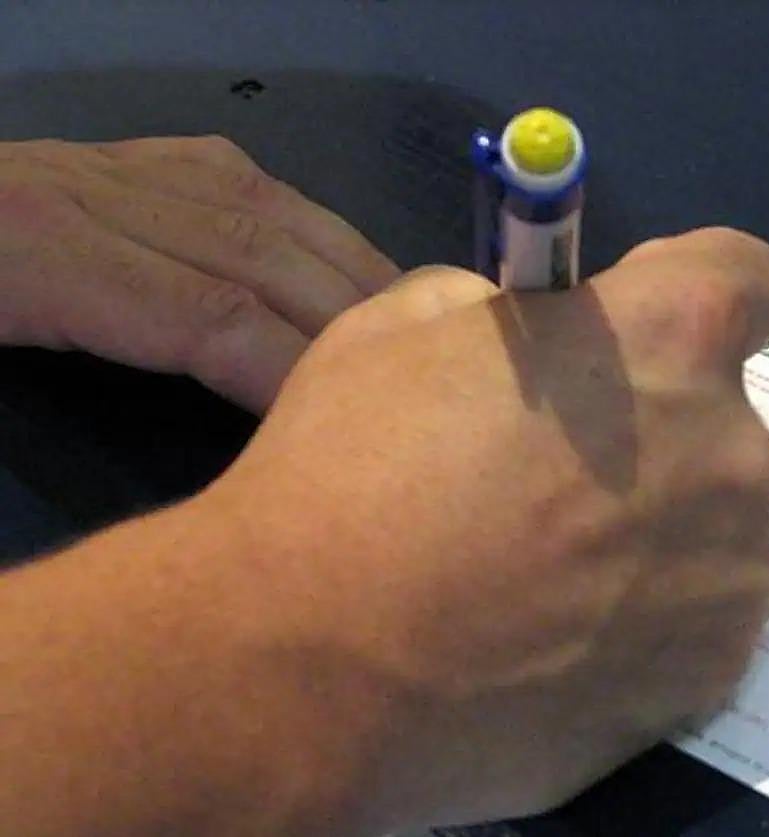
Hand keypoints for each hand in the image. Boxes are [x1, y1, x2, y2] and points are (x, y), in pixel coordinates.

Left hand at [0, 136, 400, 412]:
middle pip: (258, 254)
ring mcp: (114, 165)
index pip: (212, 317)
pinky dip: (307, 222)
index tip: (352, 426)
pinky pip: (240, 177)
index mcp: (42, 256)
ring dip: (348, 265)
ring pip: (263, 210)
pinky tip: (343, 257)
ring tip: (406, 318)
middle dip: (347, 318)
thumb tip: (226, 435)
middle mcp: (93, 194)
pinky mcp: (125, 155)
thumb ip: (85, 397)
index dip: (297, 370)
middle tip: (411, 375)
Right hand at [204, 227, 768, 831]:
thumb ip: (503, 308)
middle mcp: (734, 449)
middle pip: (720, 418)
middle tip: (549, 485)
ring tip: (544, 583)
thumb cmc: (346, 477)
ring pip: (714, 525)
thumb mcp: (398, 328)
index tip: (634, 337)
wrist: (308, 675)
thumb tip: (538, 336)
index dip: (695, 293)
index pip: (751, 278)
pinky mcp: (714, 675)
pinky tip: (559, 647)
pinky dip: (649, 623)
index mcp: (670, 335)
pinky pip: (700, 619)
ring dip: (656, 533)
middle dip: (655, 431)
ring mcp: (735, 572)